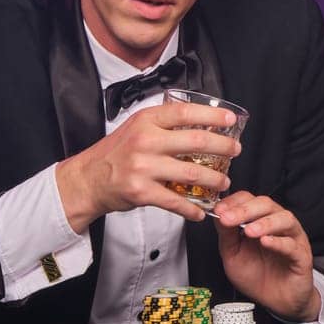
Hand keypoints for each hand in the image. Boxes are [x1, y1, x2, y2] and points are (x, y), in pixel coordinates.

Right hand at [54, 101, 240, 231]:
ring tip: (224, 181)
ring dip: (215, 179)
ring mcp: (144, 167)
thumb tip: (201, 121)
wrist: (87, 179)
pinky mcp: (141, 192)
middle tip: (236, 151)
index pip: (185, 112)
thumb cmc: (116, 152)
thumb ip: (164, 123)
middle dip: (223, 147)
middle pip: (196, 141)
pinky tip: (201, 210)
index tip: (230, 119)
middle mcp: (146, 141)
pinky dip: (192, 209)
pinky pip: (175, 201)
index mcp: (147, 121)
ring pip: (192, 172)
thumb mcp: (136, 127)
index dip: (212, 115)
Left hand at [211, 191, 320, 321]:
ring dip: (265, 222)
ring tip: (249, 231)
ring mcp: (292, 238)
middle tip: (228, 218)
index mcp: (260, 220)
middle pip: (267, 204)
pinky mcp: (302, 256)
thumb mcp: (233, 255)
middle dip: (245, 210)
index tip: (218, 210)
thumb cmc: (257, 276)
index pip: (249, 200)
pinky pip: (292, 244)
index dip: (234, 202)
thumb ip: (227, 236)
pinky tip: (266, 242)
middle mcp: (278, 225)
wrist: (277, 302)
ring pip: (285, 219)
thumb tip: (219, 215)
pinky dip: (279, 241)